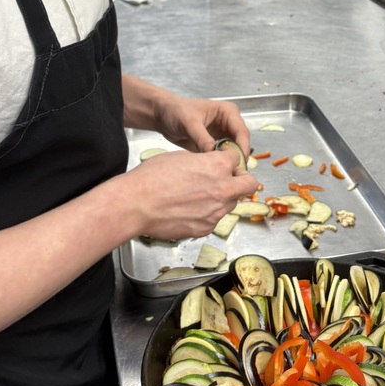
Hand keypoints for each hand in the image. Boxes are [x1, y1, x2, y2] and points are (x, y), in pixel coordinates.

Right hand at [126, 148, 257, 240]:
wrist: (135, 204)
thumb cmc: (152, 178)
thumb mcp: (180, 157)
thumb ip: (203, 161)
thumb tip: (209, 164)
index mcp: (217, 166)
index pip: (238, 159)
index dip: (230, 159)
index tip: (225, 161)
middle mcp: (222, 189)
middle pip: (249, 184)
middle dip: (242, 180)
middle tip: (229, 180)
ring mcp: (216, 211)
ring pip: (231, 203)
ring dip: (222, 198)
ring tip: (199, 197)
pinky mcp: (206, 228)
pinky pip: (214, 219)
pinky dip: (207, 214)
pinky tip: (188, 210)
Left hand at [153, 95, 250, 166]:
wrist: (164, 116)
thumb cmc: (177, 111)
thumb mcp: (190, 123)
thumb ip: (202, 138)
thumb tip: (212, 153)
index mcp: (228, 112)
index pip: (241, 131)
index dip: (243, 146)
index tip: (240, 160)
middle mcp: (228, 123)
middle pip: (240, 143)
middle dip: (238, 156)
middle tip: (234, 171)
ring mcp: (222, 134)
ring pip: (233, 151)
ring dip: (230, 161)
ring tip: (225, 173)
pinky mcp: (215, 144)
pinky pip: (222, 155)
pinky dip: (220, 162)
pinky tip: (215, 171)